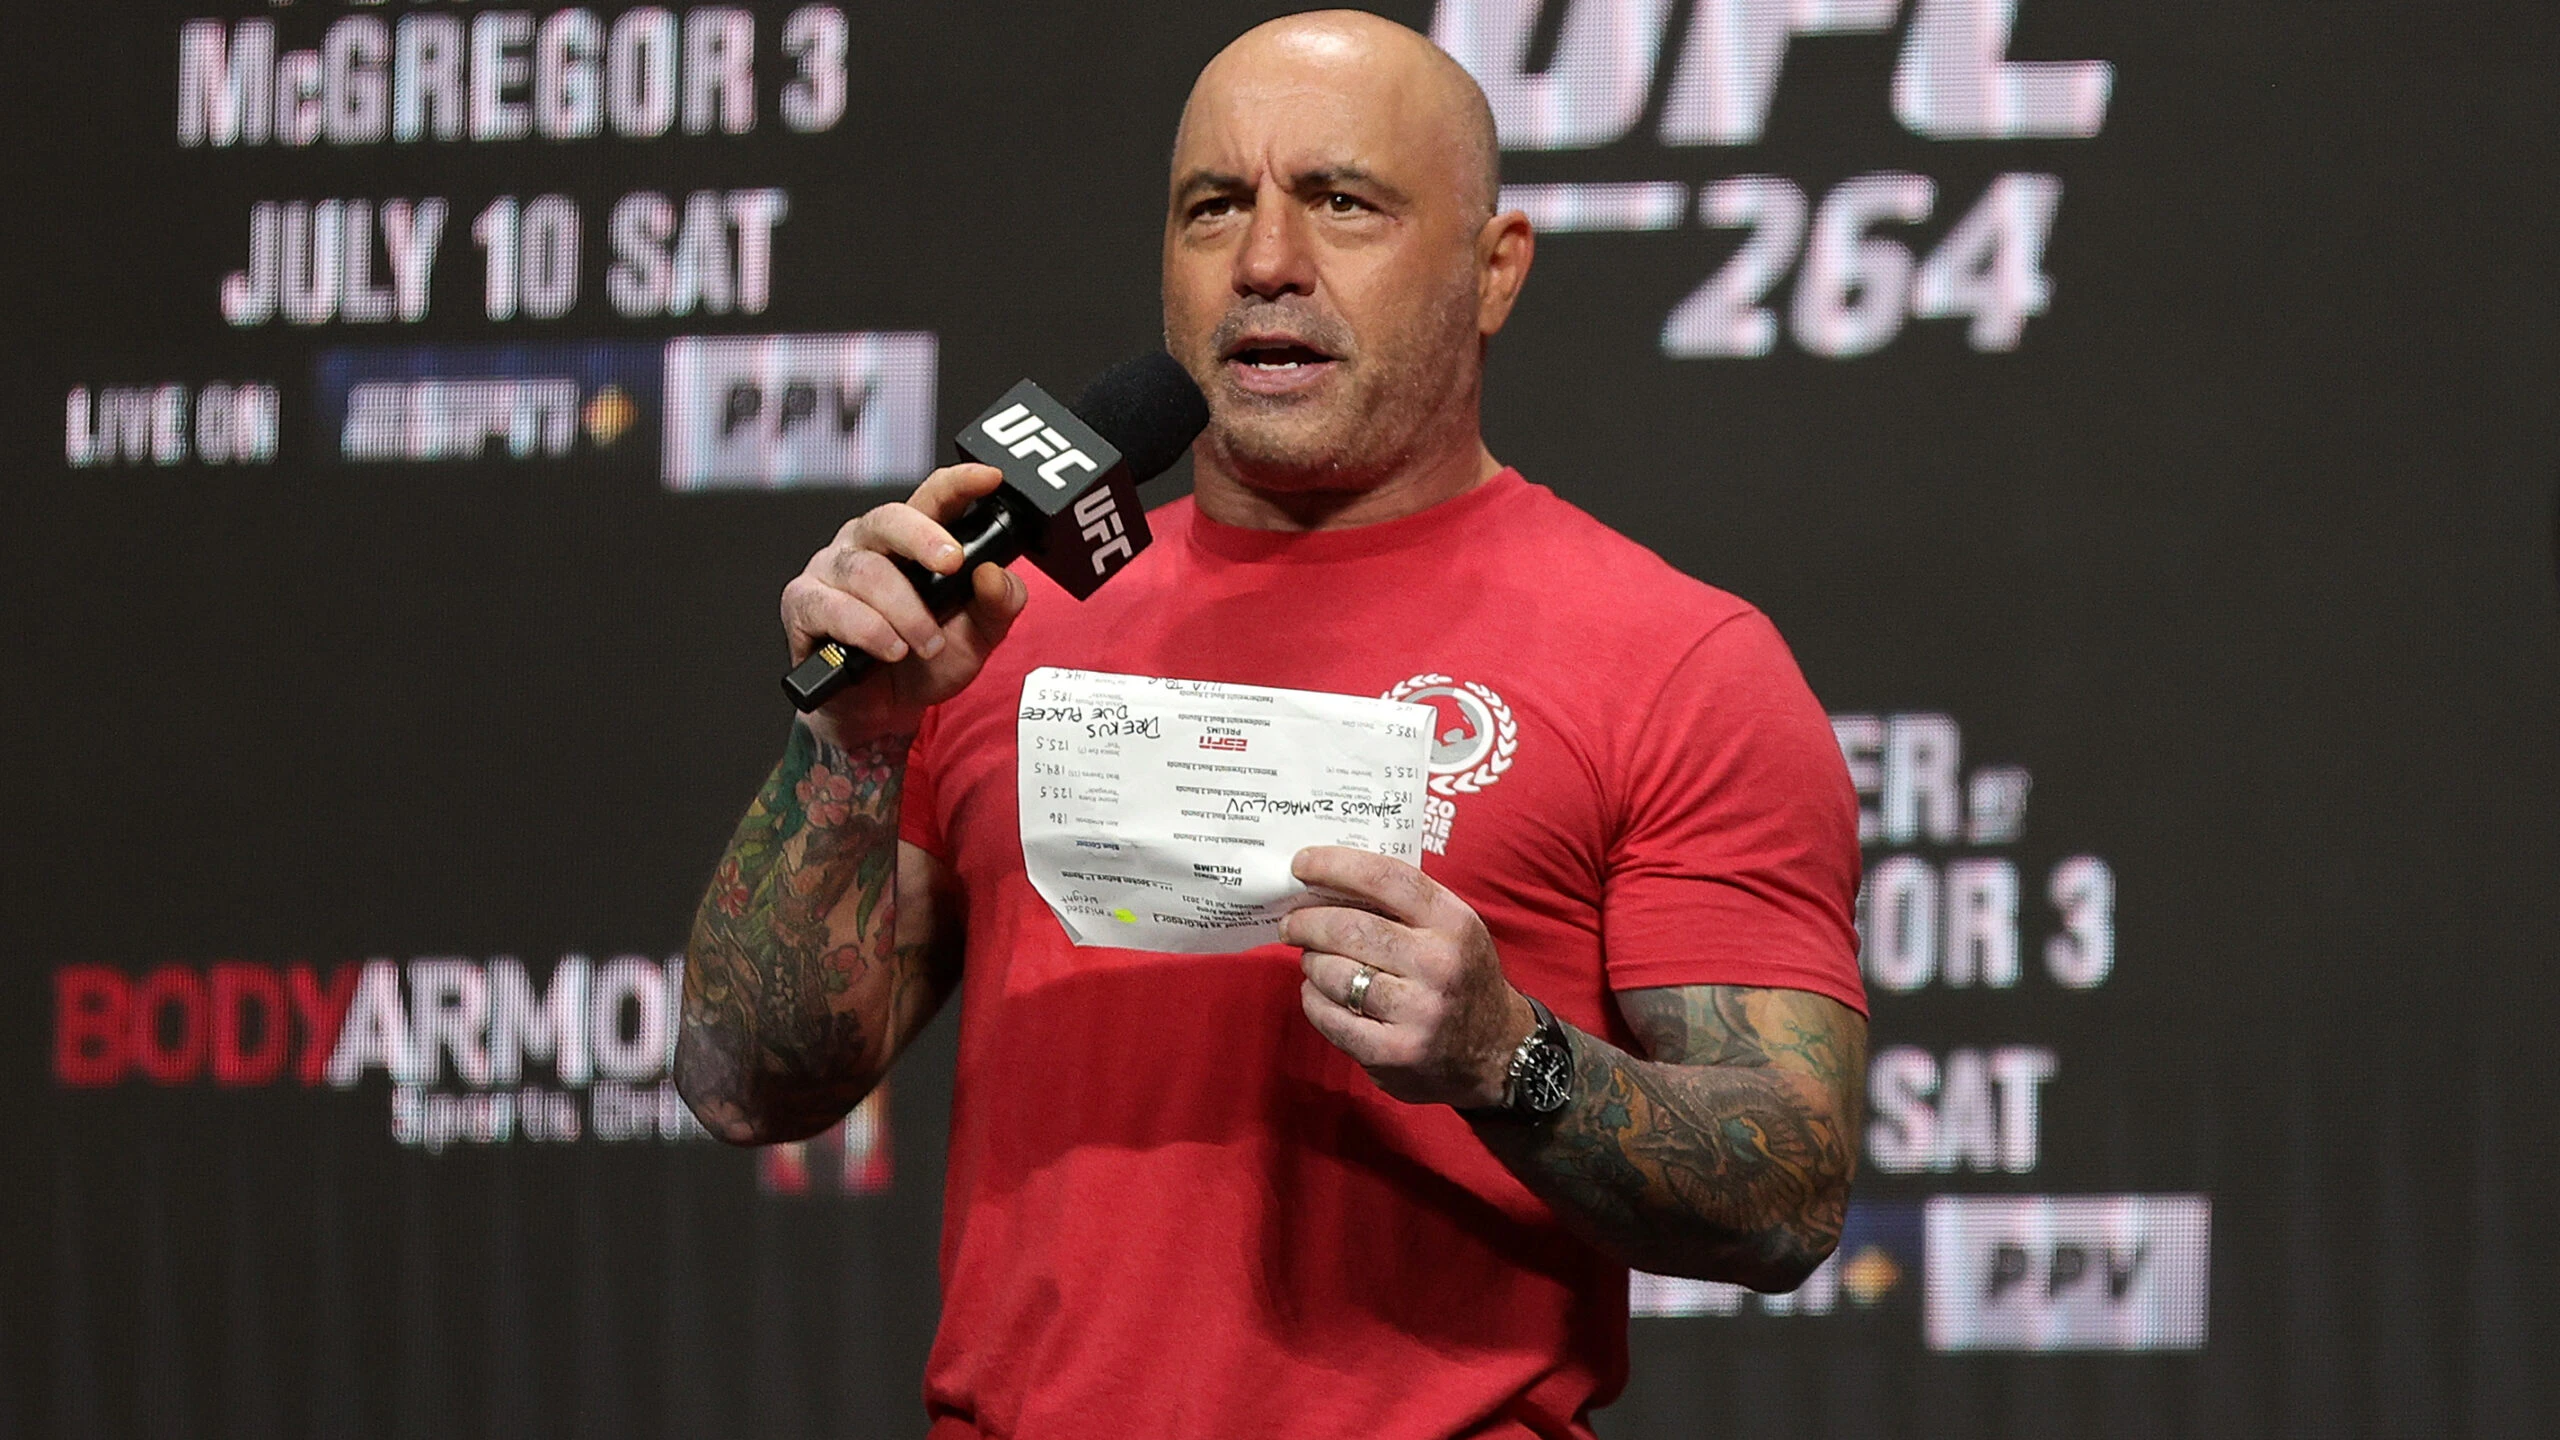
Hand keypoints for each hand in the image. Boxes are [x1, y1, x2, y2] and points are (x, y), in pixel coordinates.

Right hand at [781, 463, 1027, 745]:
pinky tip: (890, 649)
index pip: (933, 497)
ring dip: (905, 611)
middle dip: (925, 538)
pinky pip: (832, 607)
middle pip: (889, 518)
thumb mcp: (978, 638)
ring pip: (866, 571)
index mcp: (910, 540)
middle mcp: (867, 544)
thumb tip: (995, 574)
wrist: (883, 713)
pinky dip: (869, 631)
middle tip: (953, 566)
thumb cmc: (925, 662)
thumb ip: (998, 605)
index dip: (959, 483)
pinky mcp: (804, 604)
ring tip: (926, 644)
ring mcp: (830, 570)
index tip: (989, 478)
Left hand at [1282, 846, 1536, 1108]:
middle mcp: (1438, 965)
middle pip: (1349, 928)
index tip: (1301, 863)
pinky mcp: (1393, 1052)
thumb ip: (1402, 904)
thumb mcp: (1453, 929)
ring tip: (1312, 959)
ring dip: (1311, 962)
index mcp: (1454, 923)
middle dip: (1306, 921)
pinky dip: (1313, 999)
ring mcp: (1417, 1012)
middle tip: (1291, 923)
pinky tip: (1320, 992)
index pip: (1386, 878)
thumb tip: (1327, 882)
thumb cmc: (1461, 976)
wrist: (1497, 1051)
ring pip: (1333, 973)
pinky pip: (1329, 1015)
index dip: (1335, 864)